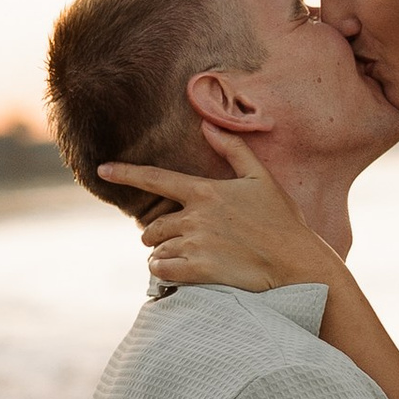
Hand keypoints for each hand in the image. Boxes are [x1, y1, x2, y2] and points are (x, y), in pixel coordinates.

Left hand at [98, 140, 333, 294]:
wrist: (296, 263)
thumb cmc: (282, 220)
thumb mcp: (261, 178)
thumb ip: (232, 150)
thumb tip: (207, 126)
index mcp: (206, 191)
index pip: (156, 179)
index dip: (125, 173)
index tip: (102, 170)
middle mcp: (195, 217)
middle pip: (152, 225)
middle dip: (156, 233)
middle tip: (173, 240)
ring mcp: (196, 244)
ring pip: (157, 250)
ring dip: (162, 254)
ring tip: (183, 257)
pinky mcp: (199, 270)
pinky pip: (163, 270)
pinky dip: (165, 271)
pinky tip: (178, 272)